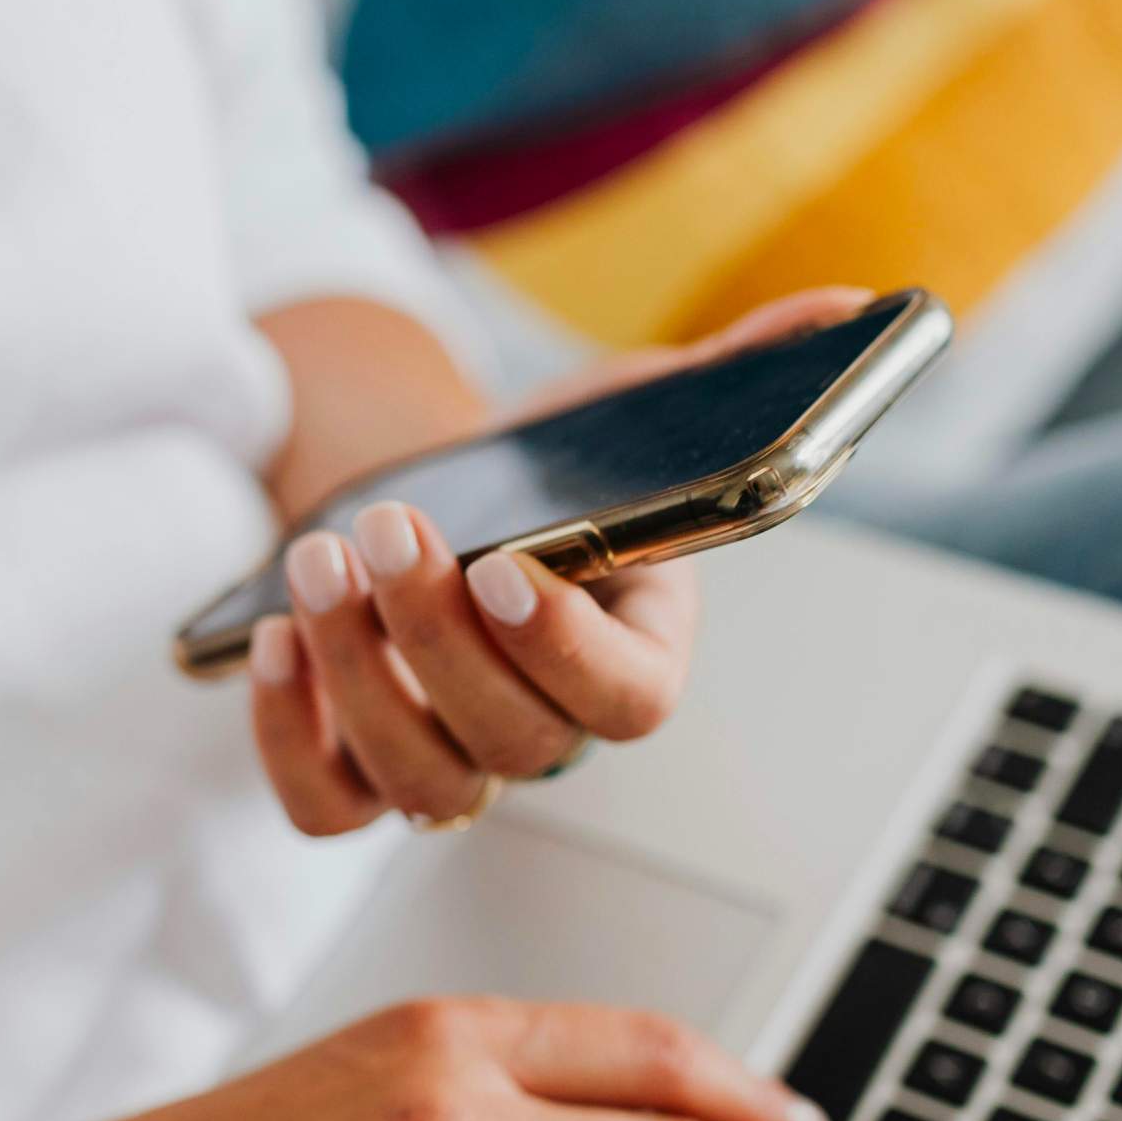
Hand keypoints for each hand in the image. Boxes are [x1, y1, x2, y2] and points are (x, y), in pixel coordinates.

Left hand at [249, 287, 872, 833]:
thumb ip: (729, 376)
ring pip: (423, 784)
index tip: (507, 564)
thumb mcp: (628, 415)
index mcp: (634, 656)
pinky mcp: (361, 773)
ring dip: (360, 675)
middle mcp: (549, 729)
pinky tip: (274, 639)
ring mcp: (455, 762)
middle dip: (439, 639)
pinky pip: (327, 810)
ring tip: (319, 561)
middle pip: (517, 743)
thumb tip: (847, 310)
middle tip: (387, 528)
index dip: (567, 651)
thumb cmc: (543, 475)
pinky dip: (289, 739)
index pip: (628, 702)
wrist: (438, 511)